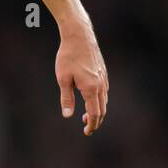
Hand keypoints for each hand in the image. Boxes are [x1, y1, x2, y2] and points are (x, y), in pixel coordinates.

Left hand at [56, 19, 107, 135]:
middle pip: (102, 109)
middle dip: (96, 120)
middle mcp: (100, 85)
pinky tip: (92, 99)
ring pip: (104, 100)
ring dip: (98, 110)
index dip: (92, 124)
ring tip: (86, 115)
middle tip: (87, 127)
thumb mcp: (63, 79)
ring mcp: (103, 78)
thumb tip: (68, 115)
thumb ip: (66, 98)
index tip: (87, 132)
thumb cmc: (68, 57)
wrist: (79, 36)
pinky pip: (104, 91)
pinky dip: (99, 100)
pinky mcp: (103, 72)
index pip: (95, 113)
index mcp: (91, 89)